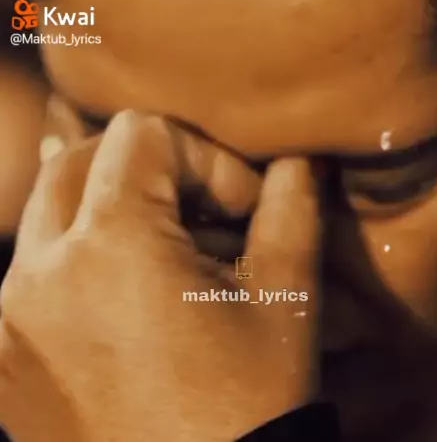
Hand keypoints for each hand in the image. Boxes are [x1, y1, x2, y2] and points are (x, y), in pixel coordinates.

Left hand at [0, 111, 321, 441]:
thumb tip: (299, 158)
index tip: (239, 210)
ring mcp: (11, 317)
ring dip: (106, 209)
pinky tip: (128, 296)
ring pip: (49, 212)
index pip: (143, 135)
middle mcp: (41, 272)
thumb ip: (290, 207)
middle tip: (198, 214)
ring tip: (166, 255)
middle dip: (144, 169)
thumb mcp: (284, 300)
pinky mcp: (3, 357)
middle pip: (81, 160)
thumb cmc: (248, 409)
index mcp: (110, 243)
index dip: (203, 158)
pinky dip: (77, 258)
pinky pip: (32, 271)